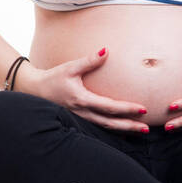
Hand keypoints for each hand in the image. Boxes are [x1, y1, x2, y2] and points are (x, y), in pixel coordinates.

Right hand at [18, 47, 150, 132]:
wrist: (34, 90)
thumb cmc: (53, 77)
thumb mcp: (70, 67)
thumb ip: (89, 61)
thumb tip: (106, 51)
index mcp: (82, 100)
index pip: (109, 107)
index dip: (127, 109)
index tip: (142, 109)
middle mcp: (82, 113)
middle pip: (110, 123)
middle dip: (129, 126)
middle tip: (147, 128)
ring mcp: (80, 119)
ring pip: (105, 127)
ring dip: (123, 130)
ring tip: (139, 131)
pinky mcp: (79, 120)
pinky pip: (99, 127)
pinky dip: (112, 130)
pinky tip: (124, 130)